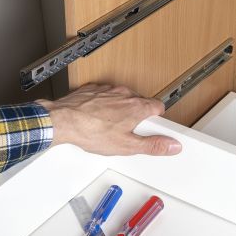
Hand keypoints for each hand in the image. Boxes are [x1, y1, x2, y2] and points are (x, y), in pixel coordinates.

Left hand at [37, 84, 180, 155]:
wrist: (63, 121)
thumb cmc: (91, 132)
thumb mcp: (127, 146)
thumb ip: (153, 145)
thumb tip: (172, 145)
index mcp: (137, 107)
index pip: (159, 106)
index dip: (156, 119)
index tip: (152, 128)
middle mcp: (125, 94)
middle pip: (140, 103)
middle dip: (137, 116)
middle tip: (127, 132)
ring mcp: (109, 90)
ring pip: (122, 99)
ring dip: (119, 110)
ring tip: (109, 127)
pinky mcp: (94, 89)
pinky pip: (105, 96)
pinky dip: (104, 105)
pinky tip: (97, 118)